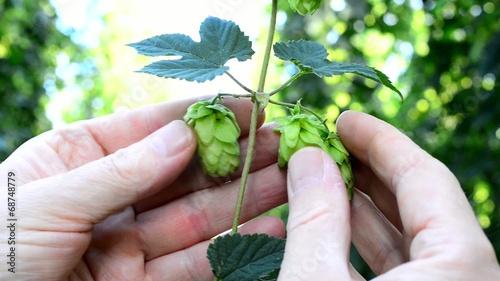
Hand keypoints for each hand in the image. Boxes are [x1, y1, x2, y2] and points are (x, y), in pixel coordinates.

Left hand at [0, 97, 286, 279]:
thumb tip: (185, 136)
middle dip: (233, 158)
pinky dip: (229, 246)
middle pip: (182, 172)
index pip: (150, 128)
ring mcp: (124, 241)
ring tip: (289, 181)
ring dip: (242, 199)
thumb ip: (121, 171)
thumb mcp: (48, 200)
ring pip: (194, 216)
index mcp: (77, 157)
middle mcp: (107, 195)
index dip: (201, 117)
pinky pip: (190, 262)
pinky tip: (266, 228)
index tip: (249, 107)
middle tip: (282, 143)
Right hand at [279, 111, 499, 279]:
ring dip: (365, 202)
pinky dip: (367, 239)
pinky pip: (405, 264)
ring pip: (413, 235)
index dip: (380, 141)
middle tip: (329, 143)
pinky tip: (335, 222)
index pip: (425, 177)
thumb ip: (314, 216)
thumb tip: (308, 158)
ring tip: (325, 176)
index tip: (343, 120)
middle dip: (370, 168)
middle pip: (421, 202)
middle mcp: (466, 277)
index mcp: (460, 266)